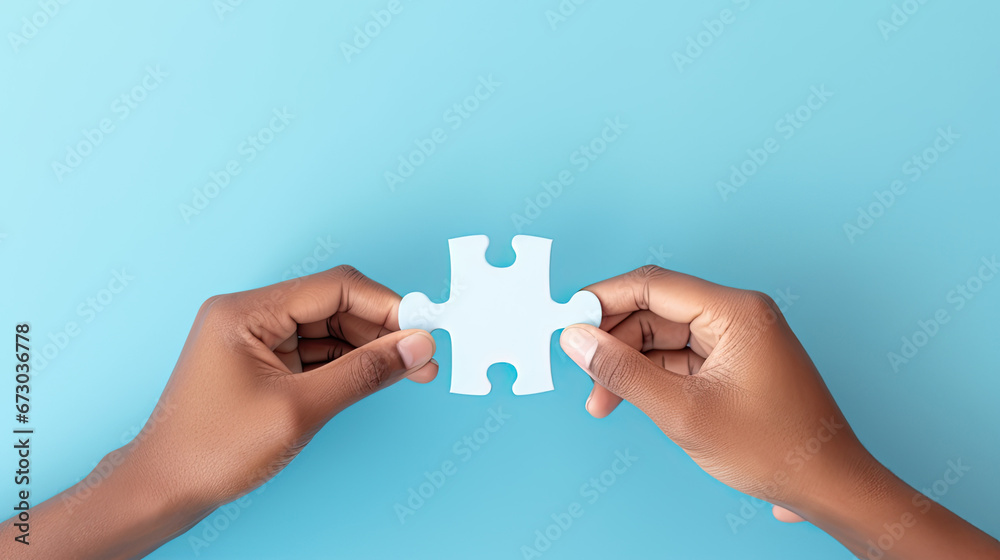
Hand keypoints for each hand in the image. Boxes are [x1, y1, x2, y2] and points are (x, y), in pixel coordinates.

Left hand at [128, 265, 436, 509]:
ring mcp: (253, 338)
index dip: (386, 306)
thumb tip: (416, 347)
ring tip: (411, 370)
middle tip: (423, 356)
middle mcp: (249, 315)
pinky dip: (346, 364)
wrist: (163, 490)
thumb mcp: (301, 410)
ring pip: (328, 329)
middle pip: (334, 305)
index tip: (423, 328)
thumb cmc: (214, 450)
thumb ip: (364, 373)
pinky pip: (314, 351)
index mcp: (247, 312)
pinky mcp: (260, 362)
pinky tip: (377, 376)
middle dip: (382, 330)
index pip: (334, 288)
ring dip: (369, 348)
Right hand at [559, 265, 999, 558]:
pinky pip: (680, 357)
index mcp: (734, 312)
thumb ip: (623, 372)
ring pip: (663, 336)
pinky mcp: (734, 363)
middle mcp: (736, 315)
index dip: (602, 300)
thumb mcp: (683, 413)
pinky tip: (631, 400)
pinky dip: (651, 376)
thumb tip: (576, 339)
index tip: (566, 321)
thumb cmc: (772, 449)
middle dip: (614, 343)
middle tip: (586, 378)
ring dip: (629, 364)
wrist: (827, 486)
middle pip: (654, 310)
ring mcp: (737, 339)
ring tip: (602, 402)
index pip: (652, 284)